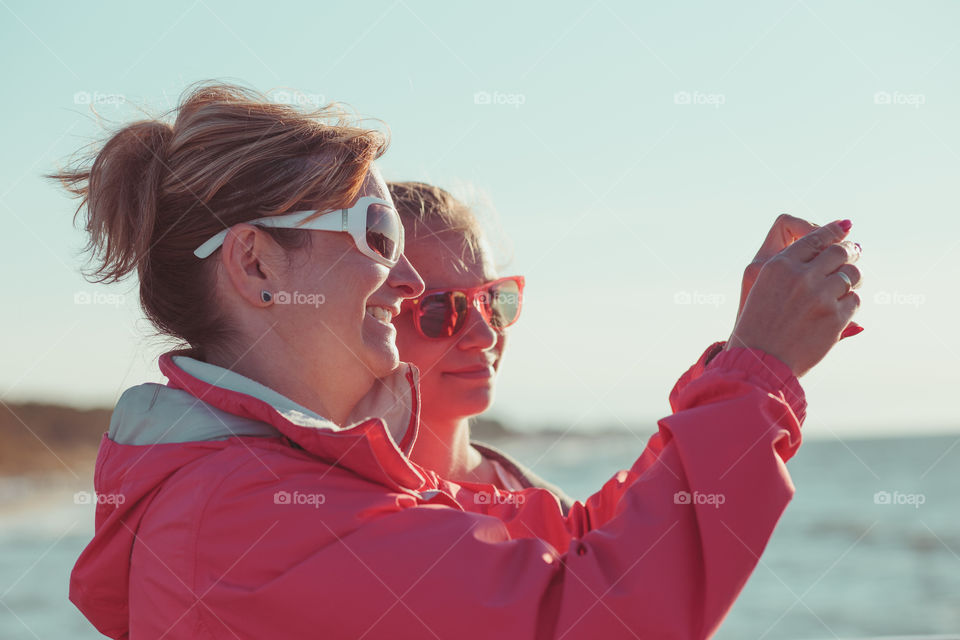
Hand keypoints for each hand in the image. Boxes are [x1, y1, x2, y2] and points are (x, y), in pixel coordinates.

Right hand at [727, 220, 861, 377]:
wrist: (760, 361)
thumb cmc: (759, 325)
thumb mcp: (765, 288)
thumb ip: (793, 267)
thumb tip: (834, 247)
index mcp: (778, 265)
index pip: (814, 238)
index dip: (833, 231)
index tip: (845, 228)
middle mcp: (800, 276)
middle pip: (839, 252)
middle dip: (850, 251)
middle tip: (855, 253)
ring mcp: (820, 296)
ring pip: (851, 275)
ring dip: (851, 279)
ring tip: (845, 285)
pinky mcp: (835, 317)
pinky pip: (854, 300)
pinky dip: (849, 304)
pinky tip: (838, 311)